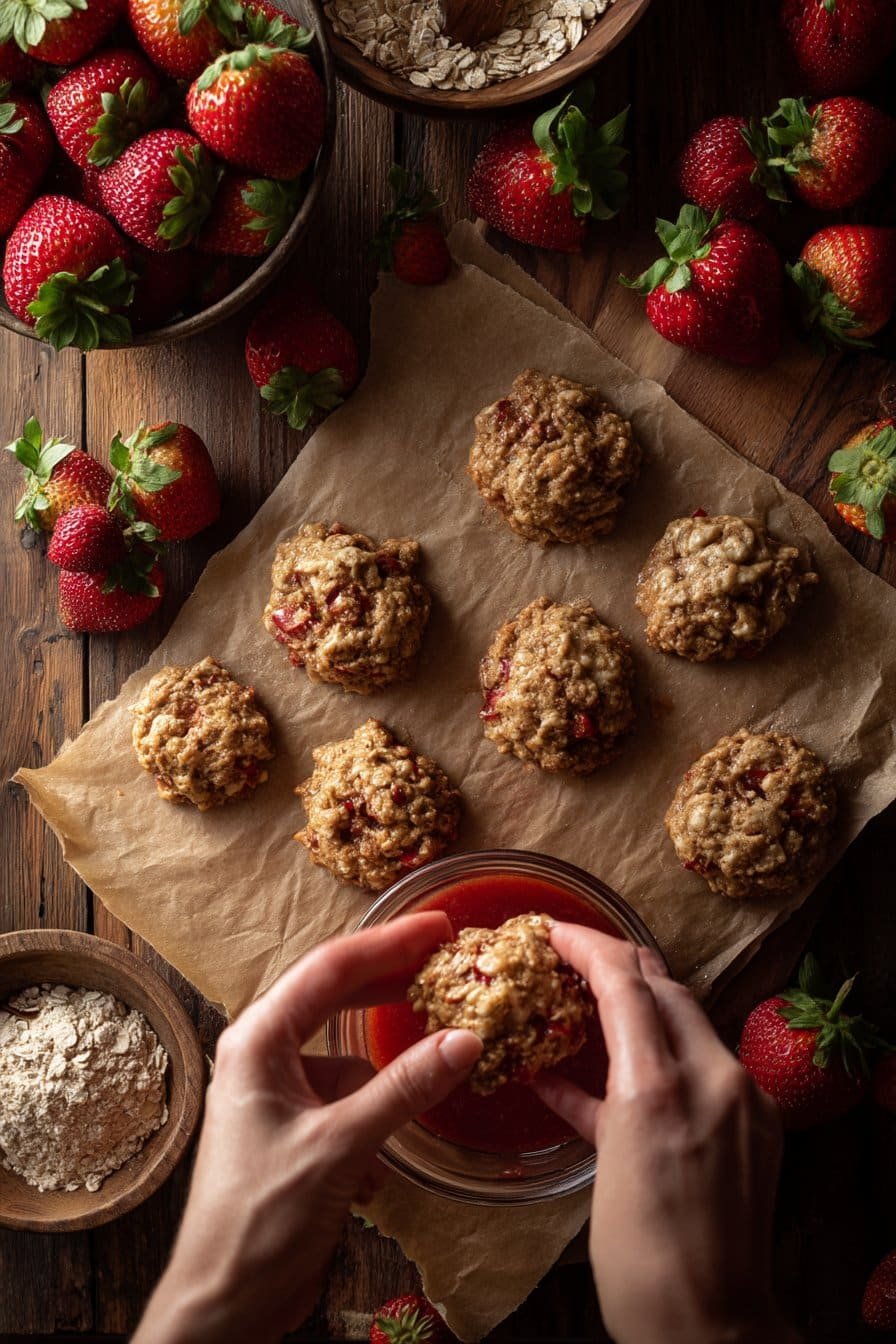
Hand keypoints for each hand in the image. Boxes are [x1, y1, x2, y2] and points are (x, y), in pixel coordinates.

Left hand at [134, 914, 480, 1343]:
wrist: (224, 1302)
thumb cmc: (259, 1221)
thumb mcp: (339, 1147)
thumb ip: (403, 1090)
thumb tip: (464, 1040)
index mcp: (258, 1040)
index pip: (331, 969)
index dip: (388, 943)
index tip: (437, 926)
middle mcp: (264, 1054)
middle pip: (337, 997)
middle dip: (391, 981)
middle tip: (445, 956)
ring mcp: (279, 1092)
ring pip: (349, 1054)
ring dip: (387, 1067)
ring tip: (436, 1057)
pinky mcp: (296, 1130)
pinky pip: (349, 1099)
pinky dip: (374, 1116)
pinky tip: (378, 1166)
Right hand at [533, 926, 797, 1343]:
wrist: (711, 1331)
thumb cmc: (645, 1264)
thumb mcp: (606, 1166)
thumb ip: (589, 1104)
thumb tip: (554, 1078)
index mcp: (665, 1087)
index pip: (630, 984)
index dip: (591, 948)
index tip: (557, 931)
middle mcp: (714, 1082)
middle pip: (667, 994)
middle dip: (621, 966)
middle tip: (575, 956)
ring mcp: (742, 1105)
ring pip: (686, 1027)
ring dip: (643, 1008)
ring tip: (595, 1003)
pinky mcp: (753, 1131)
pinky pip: (700, 1073)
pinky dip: (659, 1066)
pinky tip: (617, 1085)